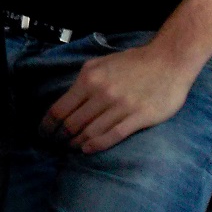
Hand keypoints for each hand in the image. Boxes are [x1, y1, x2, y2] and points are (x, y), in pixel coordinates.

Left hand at [42, 39, 204, 154]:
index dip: (48, 125)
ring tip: (71, 148)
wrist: (168, 61)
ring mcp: (121, 106)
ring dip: (76, 143)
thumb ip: (83, 80)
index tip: (43, 133)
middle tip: (56, 144)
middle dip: (60, 137)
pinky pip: (112, 136)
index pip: (59, 108)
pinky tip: (87, 149)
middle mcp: (102, 93)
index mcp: (89, 78)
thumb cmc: (133, 62)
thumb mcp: (100, 63)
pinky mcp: (139, 117)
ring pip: (90, 132)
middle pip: (72, 123)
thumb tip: (67, 99)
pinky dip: (96, 145)